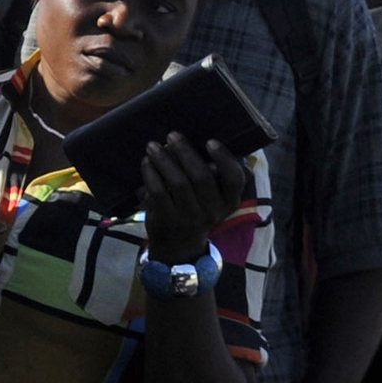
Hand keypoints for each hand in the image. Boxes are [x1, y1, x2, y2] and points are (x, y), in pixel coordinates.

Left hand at [136, 136, 248, 267]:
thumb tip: (188, 142)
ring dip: (164, 160)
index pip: (235, 179)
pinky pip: (158, 193)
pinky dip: (151, 174)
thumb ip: (209, 174)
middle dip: (185, 152)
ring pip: (178, 183)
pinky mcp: (168, 220)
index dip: (224, 159)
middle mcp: (213, 211)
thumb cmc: (197, 209)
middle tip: (172, 135)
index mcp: (229, 201)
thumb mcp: (212, 198)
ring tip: (152, 146)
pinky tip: (146, 163)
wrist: (180, 246)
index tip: (210, 140)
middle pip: (202, 177)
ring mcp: (190, 218)